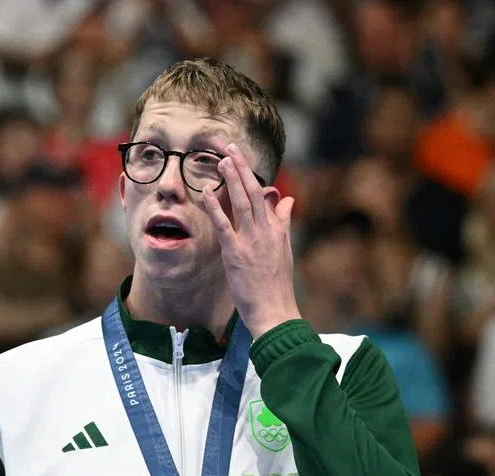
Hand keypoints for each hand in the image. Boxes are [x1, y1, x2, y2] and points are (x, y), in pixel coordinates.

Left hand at [204, 144, 299, 339]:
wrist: (274, 310)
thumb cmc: (276, 285)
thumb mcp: (284, 250)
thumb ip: (283, 223)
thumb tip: (287, 201)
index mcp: (277, 229)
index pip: (264, 195)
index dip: (251, 174)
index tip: (239, 157)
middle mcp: (266, 230)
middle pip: (254, 192)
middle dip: (241, 167)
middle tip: (229, 146)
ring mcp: (251, 241)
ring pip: (243, 202)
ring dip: (232, 179)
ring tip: (222, 159)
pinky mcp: (236, 253)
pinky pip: (224, 225)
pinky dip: (216, 206)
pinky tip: (208, 191)